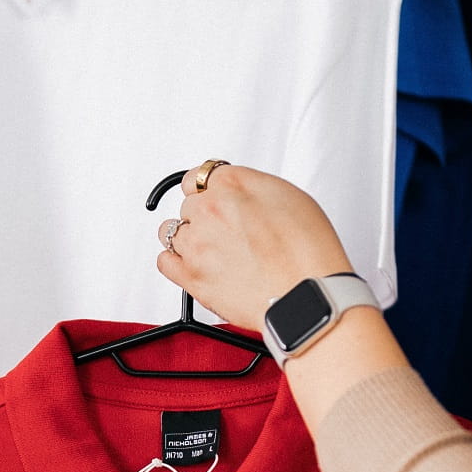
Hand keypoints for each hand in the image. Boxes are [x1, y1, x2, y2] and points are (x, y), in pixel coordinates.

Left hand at [157, 163, 353, 333]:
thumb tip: (239, 193)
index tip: (212, 199)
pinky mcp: (190, 276)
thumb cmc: (307, 252)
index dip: (208, 190)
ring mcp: (196, 243)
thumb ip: (253, 189)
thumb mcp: (290, 196)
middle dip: (205, 217)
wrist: (306, 295)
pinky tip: (193, 265)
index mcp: (232, 184)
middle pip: (188, 206)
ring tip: (214, 252)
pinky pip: (164, 261)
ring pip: (172, 231)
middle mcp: (209, 209)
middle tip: (229, 233)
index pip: (200, 176)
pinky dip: (174, 262)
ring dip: (190, 238)